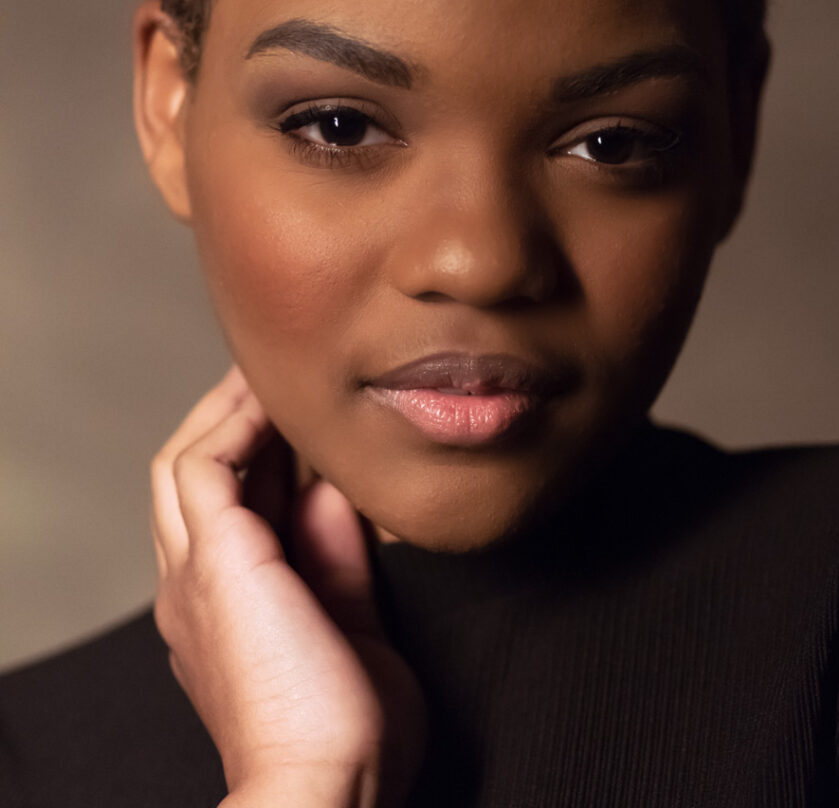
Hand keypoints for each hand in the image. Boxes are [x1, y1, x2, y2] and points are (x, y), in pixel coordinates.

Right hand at [150, 367, 425, 806]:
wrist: (330, 786)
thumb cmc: (347, 728)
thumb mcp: (351, 620)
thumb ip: (339, 556)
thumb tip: (338, 490)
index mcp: (226, 610)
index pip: (233, 510)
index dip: (267, 459)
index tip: (310, 423)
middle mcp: (194, 588)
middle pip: (194, 479)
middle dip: (235, 423)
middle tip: (282, 384)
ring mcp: (194, 574)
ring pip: (183, 462)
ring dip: (227, 412)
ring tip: (271, 376)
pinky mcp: (212, 560)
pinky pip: (202, 465)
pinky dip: (231, 424)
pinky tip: (271, 400)